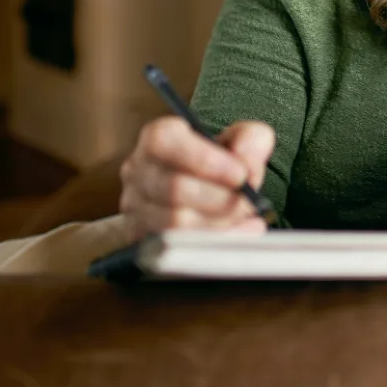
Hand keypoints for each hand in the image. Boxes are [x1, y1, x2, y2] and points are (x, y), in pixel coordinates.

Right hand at [117, 116, 274, 240]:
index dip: (203, 159)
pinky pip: (177, 248)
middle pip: (174, 188)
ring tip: (245, 217)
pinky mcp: (141, 239)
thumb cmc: (219, 162)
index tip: (239, 174)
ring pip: (175, 222)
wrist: (202, 192)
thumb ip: (251, 140)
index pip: (164, 141)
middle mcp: (139, 171)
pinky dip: (217, 242)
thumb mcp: (239, 139)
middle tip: (249, 201)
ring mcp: (136, 208)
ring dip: (219, 223)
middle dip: (220, 198)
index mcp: (158, 138)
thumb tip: (247, 165)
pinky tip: (241, 233)